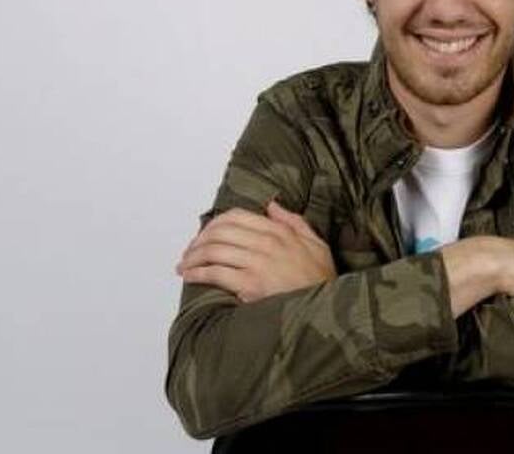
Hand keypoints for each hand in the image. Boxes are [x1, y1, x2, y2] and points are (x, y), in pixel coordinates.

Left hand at [176, 200, 336, 301]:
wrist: (329, 308)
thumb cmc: (321, 280)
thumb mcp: (316, 243)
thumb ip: (293, 221)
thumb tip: (272, 205)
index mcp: (279, 231)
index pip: (236, 216)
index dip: (215, 223)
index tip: (205, 234)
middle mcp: (266, 243)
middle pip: (220, 232)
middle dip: (198, 241)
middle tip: (190, 252)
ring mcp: (258, 263)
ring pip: (214, 251)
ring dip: (193, 257)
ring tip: (184, 265)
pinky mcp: (251, 285)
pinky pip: (216, 273)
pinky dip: (198, 273)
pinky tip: (190, 276)